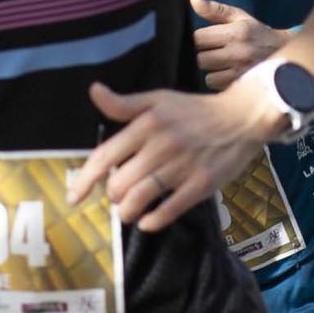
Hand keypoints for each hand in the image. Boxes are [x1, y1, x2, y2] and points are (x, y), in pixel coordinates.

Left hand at [68, 80, 275, 234]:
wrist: (240, 117)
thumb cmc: (193, 110)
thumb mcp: (157, 99)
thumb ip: (123, 104)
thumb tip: (93, 91)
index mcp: (146, 124)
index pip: (105, 156)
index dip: (85, 180)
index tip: (73, 197)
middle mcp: (161, 145)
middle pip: (120, 183)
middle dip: (112, 195)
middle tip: (118, 195)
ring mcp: (182, 166)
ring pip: (140, 198)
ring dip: (127, 212)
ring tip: (128, 211)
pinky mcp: (202, 184)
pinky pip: (170, 209)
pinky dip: (153, 221)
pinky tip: (146, 222)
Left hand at [190, 0, 289, 91]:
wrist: (286, 53)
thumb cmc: (256, 33)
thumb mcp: (238, 17)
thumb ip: (214, 9)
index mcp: (236, 32)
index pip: (198, 38)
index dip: (197, 39)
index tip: (205, 39)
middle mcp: (239, 53)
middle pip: (200, 59)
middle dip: (203, 55)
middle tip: (214, 51)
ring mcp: (242, 72)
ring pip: (208, 76)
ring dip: (211, 71)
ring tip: (222, 64)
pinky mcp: (243, 86)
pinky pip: (217, 86)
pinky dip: (219, 81)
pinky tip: (228, 74)